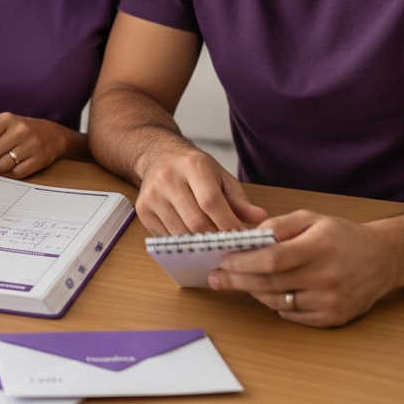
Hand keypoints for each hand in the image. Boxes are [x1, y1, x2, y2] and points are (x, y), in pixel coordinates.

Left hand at [0, 113, 67, 178]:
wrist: (53, 135)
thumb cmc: (21, 131)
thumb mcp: (4, 127)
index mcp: (6, 119)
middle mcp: (19, 130)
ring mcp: (31, 145)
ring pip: (1, 166)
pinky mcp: (39, 160)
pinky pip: (15, 174)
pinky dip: (8, 175)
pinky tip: (9, 168)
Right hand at [136, 147, 267, 233]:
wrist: (158, 156)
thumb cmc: (193, 168)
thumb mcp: (220, 176)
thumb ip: (239, 199)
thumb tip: (260, 218)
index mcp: (192, 166)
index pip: (211, 202)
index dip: (228, 223)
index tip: (241, 237)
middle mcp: (168, 179)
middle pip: (195, 221)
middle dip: (215, 238)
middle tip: (229, 247)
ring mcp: (152, 195)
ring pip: (180, 232)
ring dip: (199, 244)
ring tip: (213, 246)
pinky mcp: (143, 210)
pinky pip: (165, 236)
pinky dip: (182, 243)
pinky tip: (193, 241)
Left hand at [207, 210, 398, 326]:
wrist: (383, 259)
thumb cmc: (341, 236)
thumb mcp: (311, 218)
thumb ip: (279, 224)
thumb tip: (249, 236)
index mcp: (320, 247)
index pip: (272, 259)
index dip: (244, 262)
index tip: (223, 260)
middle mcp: (327, 276)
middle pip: (270, 283)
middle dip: (237, 280)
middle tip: (216, 277)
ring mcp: (331, 300)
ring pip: (278, 302)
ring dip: (253, 292)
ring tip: (239, 282)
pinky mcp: (334, 318)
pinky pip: (292, 315)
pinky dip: (276, 304)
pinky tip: (268, 292)